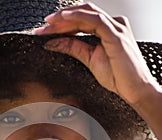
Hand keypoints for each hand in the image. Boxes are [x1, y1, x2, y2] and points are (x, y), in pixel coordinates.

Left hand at [35, 3, 158, 105]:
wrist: (135, 89)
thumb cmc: (118, 77)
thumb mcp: (90, 60)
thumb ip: (73, 49)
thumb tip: (53, 43)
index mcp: (107, 29)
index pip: (80, 21)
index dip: (61, 24)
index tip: (43, 31)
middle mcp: (112, 24)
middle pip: (81, 15)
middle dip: (59, 20)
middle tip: (41, 27)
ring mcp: (115, 27)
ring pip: (86, 14)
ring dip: (64, 17)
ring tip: (48, 23)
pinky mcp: (116, 34)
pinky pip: (94, 20)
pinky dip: (78, 17)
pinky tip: (64, 17)